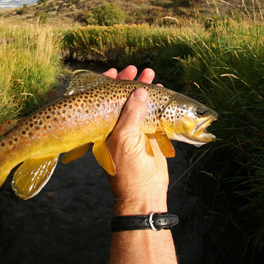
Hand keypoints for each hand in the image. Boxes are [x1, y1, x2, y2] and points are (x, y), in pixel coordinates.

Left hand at [103, 66, 168, 215]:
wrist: (145, 192)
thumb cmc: (128, 169)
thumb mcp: (126, 139)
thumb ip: (132, 114)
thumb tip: (139, 91)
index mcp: (105, 126)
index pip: (103, 99)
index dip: (108, 84)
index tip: (116, 71)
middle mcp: (118, 125)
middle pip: (122, 98)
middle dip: (129, 82)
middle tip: (138, 70)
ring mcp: (134, 129)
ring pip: (138, 104)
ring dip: (144, 89)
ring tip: (151, 74)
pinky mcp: (149, 134)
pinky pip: (151, 114)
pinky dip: (155, 102)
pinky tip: (160, 90)